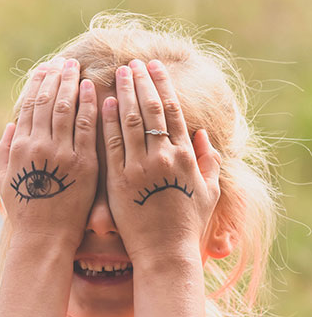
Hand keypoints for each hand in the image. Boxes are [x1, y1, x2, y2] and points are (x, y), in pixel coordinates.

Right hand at [0, 57, 97, 251]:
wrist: (45, 239)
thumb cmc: (26, 213)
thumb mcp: (5, 183)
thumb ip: (3, 152)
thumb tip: (9, 125)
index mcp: (19, 148)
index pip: (28, 106)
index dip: (36, 84)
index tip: (45, 68)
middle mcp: (38, 146)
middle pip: (46, 101)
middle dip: (55, 77)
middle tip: (64, 61)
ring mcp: (62, 154)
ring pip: (65, 108)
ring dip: (71, 84)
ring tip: (76, 68)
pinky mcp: (85, 164)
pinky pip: (87, 127)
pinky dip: (88, 106)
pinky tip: (91, 90)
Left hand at [101, 59, 220, 262]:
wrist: (166, 253)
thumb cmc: (188, 224)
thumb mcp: (210, 192)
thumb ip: (210, 161)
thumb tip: (205, 134)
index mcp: (186, 157)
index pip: (172, 112)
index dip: (163, 87)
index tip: (155, 68)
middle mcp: (163, 157)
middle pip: (150, 110)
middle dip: (142, 82)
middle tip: (134, 62)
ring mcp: (139, 168)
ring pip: (131, 121)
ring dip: (125, 93)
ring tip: (120, 73)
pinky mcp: (118, 180)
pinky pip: (112, 144)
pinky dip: (109, 121)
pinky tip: (106, 103)